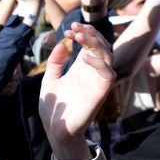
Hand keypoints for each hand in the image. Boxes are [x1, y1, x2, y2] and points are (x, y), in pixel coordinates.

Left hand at [38, 23, 114, 156]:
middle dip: (91, 33)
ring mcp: (97, 82)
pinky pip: (108, 75)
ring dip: (96, 43)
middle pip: (102, 46)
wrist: (56, 130)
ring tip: (79, 37)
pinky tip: (83, 57)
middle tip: (75, 29)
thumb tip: (61, 45)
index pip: (90, 44)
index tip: (69, 29)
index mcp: (80, 68)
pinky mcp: (99, 94)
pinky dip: (99, 63)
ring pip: (108, 56)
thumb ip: (55, 63)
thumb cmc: (55, 107)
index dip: (84, 32)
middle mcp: (91, 73)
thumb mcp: (50, 80)